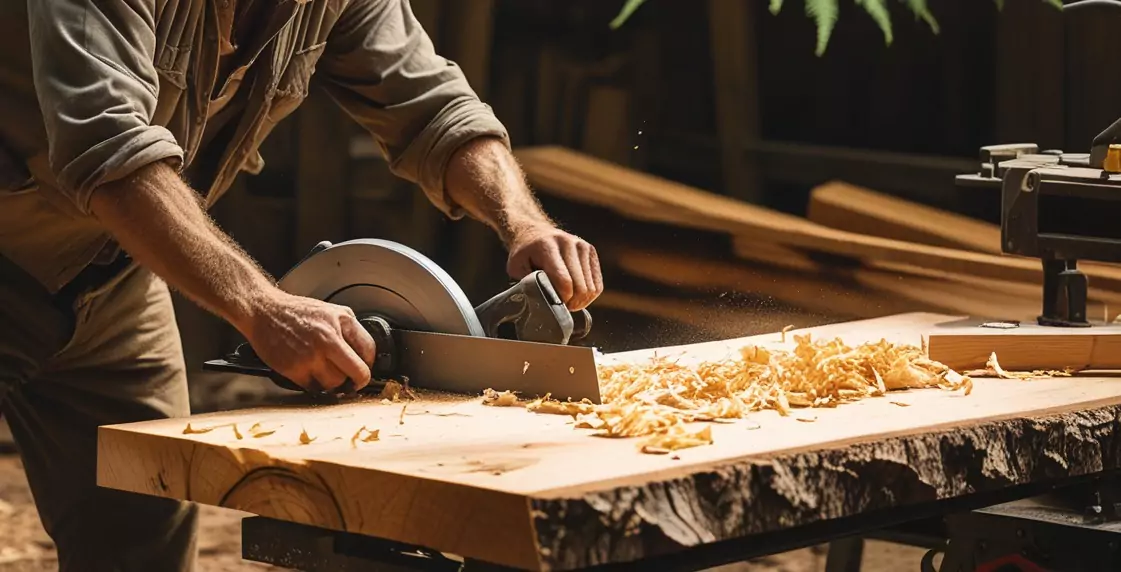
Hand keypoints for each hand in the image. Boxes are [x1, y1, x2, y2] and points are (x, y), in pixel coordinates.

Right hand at [241, 290, 376, 393]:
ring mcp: (310, 356)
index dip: (368, 363)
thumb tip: (365, 355)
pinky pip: (314, 387)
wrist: (264, 311)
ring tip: (326, 372)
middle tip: (353, 382)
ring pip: (336, 384)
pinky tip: (311, 372)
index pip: (369, 351)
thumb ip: (350, 331)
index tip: (363, 368)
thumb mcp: (332, 311)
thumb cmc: (297, 312)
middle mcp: (328, 340)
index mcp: (340, 323)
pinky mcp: (294, 369)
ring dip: (334, 383)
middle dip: (357, 380)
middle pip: (357, 373)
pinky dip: (315, 384)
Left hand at [506, 225, 602, 309]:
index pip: (564, 281)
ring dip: (580, 301)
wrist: (536, 232)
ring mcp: (583, 246)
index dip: (561, 299)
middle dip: (571, 303)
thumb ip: (527, 283)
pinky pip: (597, 285)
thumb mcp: (515, 267)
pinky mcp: (591, 251)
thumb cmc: (525, 253)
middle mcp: (568, 243)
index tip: (553, 305)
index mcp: (547, 247)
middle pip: (580, 287)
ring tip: (567, 301)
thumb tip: (542, 301)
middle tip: (560, 306)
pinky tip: (576, 295)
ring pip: (590, 288)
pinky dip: (588, 296)